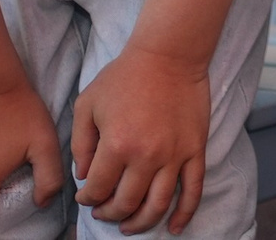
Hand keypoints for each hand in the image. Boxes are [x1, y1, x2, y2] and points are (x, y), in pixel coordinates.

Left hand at [72, 46, 213, 235]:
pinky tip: (174, 228)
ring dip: (140, 222)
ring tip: (129, 226)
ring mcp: (175, 155)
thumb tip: (84, 177)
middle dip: (109, 214)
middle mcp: (147, 156)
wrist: (169, 54)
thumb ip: (80, 144)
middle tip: (103, 213)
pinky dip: (184, 214)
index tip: (85, 197)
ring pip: (158, 205)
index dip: (87, 199)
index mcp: (117, 144)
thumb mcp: (88, 104)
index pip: (97, 189)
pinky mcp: (195, 150)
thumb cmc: (125, 76)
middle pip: (126, 203)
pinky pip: (193, 190)